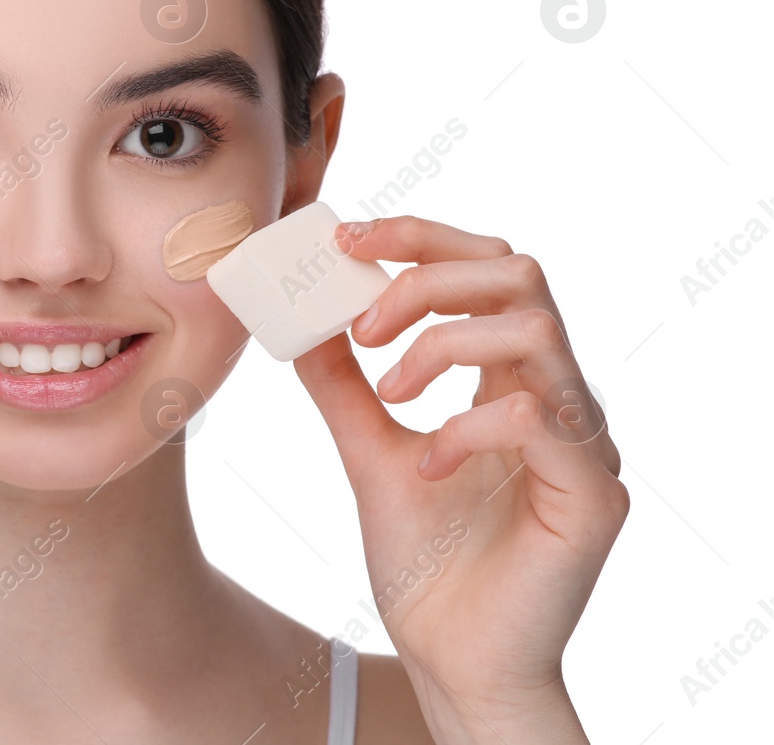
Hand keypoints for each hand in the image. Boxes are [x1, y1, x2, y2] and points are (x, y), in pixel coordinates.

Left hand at [291, 215, 628, 739]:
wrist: (451, 659)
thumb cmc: (426, 563)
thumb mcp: (368, 453)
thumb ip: (344, 388)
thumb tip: (303, 320)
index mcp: (511, 379)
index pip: (487, 268)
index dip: (419, 238)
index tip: (346, 241)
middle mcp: (557, 398)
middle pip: (519, 272)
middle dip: (427, 274)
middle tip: (362, 320)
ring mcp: (584, 444)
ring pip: (534, 328)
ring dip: (442, 343)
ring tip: (390, 391)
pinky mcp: (593, 496)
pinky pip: (535, 419)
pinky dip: (464, 426)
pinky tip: (428, 465)